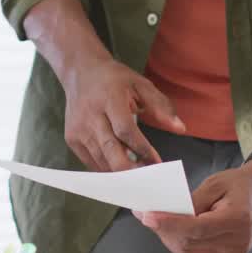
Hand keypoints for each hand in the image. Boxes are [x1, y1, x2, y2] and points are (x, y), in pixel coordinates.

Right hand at [60, 56, 185, 171]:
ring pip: (100, 160)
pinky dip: (107, 170)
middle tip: (149, 179)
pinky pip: (90, 162)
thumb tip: (180, 129)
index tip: (157, 163)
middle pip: (110, 150)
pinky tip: (122, 172)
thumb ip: (161, 106)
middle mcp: (90, 115)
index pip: (125, 130)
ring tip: (140, 177)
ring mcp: (78, 129)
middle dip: (130, 170)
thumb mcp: (141, 84)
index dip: (142, 149)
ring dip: (121, 173)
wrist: (80, 73)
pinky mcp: (71, 138)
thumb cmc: (115, 79)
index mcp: (109, 98)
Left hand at [135, 160, 251, 252]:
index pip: (196, 228)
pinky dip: (180, 248)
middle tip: (146, 216)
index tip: (148, 216)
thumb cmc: (237, 185)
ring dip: (169, 240)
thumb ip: (192, 201)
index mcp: (238, 219)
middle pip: (190, 245)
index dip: (169, 224)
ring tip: (158, 224)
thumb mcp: (214, 183)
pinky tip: (173, 233)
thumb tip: (166, 215)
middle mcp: (238, 243)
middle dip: (164, 231)